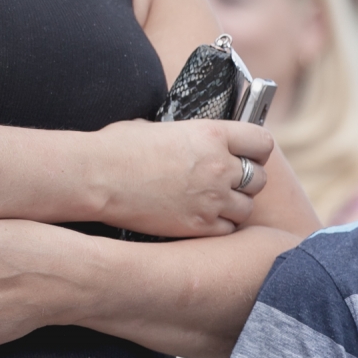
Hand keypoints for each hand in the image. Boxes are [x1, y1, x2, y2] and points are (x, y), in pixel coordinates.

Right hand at [93, 118, 273, 236]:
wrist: (96, 177)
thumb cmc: (118, 147)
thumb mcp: (161, 128)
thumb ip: (191, 137)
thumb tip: (197, 142)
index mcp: (211, 134)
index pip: (261, 142)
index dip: (257, 150)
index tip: (251, 155)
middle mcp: (219, 166)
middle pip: (259, 178)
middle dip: (248, 181)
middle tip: (230, 183)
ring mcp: (212, 199)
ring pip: (247, 207)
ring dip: (236, 206)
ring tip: (214, 202)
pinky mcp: (201, 226)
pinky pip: (229, 229)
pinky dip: (221, 226)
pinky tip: (203, 219)